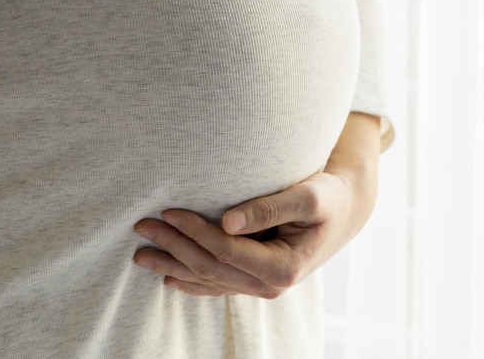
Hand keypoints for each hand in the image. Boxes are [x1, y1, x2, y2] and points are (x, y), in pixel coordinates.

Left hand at [130, 113, 381, 297]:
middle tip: (142, 226)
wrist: (343, 210)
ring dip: (173, 266)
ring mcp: (262, 287)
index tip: (169, 211)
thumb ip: (269, 207)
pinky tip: (168, 278)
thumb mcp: (308, 196)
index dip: (195, 232)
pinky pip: (217, 285)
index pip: (226, 251)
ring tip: (140, 254)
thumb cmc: (327, 196)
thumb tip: (227, 220)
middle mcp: (270, 285)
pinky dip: (190, 281)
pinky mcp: (256, 280)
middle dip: (174, 248)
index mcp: (283, 267)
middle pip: (210, 268)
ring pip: (208, 280)